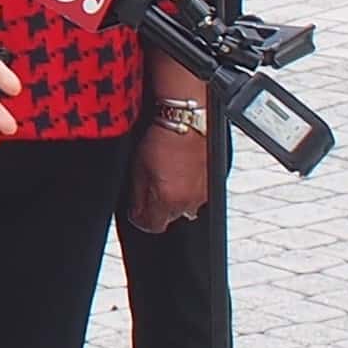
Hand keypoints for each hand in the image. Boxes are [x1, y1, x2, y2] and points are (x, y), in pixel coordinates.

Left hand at [126, 116, 210, 233]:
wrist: (187, 120)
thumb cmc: (163, 138)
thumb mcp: (138, 168)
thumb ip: (137, 196)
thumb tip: (136, 213)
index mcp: (169, 200)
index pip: (152, 226)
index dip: (141, 218)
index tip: (135, 210)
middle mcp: (190, 201)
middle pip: (169, 217)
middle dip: (158, 206)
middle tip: (150, 185)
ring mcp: (204, 193)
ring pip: (184, 206)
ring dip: (174, 197)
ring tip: (166, 174)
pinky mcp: (212, 183)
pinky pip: (196, 194)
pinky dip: (187, 187)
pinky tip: (180, 170)